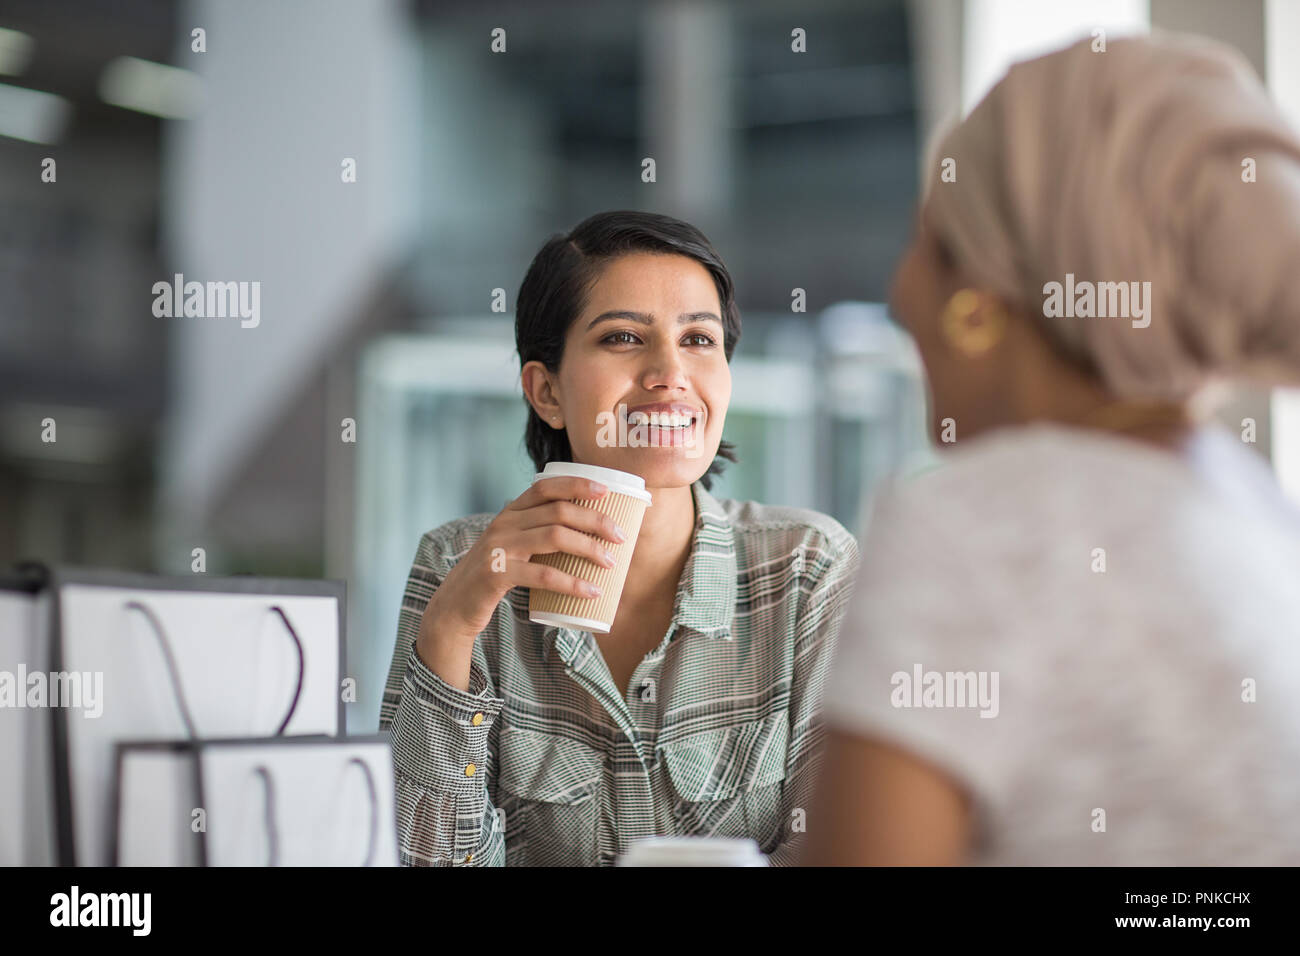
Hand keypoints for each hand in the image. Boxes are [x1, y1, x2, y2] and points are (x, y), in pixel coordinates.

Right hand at [419, 476, 627, 647]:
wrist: (454, 606)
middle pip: (559, 511)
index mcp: (511, 512)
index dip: (577, 484)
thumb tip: (592, 534)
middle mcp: (504, 524)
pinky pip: (543, 575)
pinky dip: (572, 583)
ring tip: (611, 562)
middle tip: (621, 536)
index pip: (545, 486)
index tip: (607, 492)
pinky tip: (591, 592)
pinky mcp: (497, 574)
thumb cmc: (496, 575)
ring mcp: (499, 548)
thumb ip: (539, 534)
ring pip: (555, 537)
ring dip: (589, 548)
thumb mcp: (513, 546)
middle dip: (596, 520)